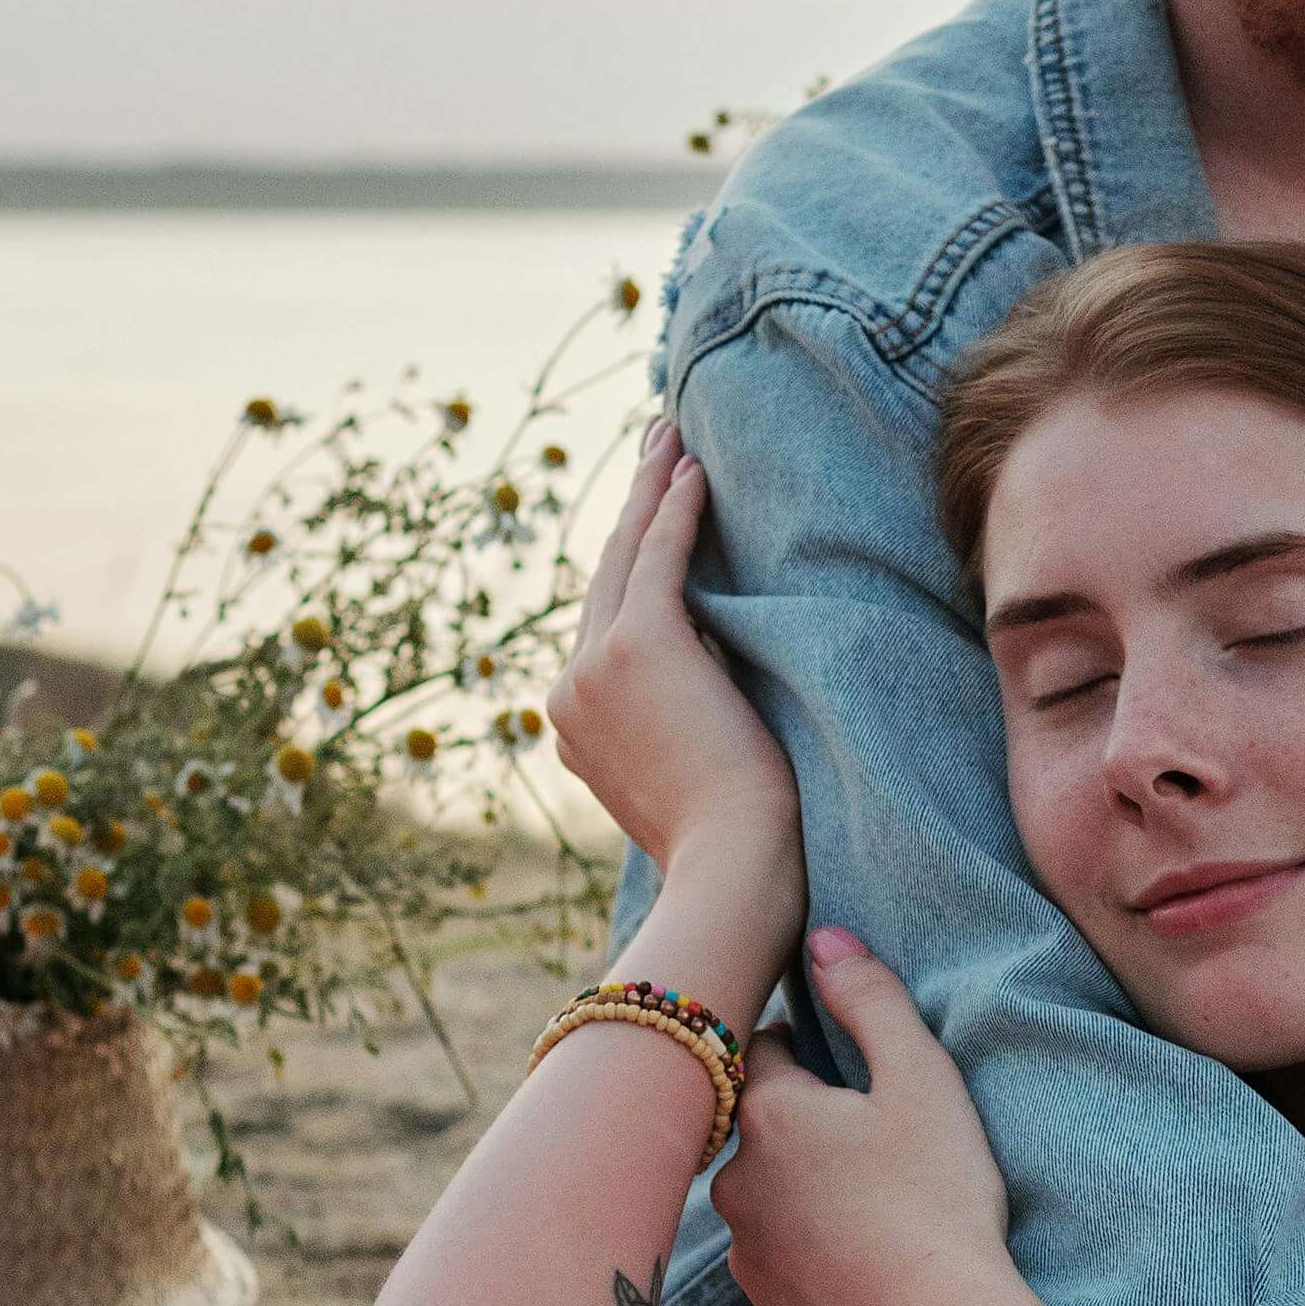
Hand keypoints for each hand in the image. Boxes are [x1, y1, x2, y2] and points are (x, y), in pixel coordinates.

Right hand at [539, 420, 798, 880]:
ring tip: (674, 436)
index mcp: (575, 726)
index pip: (601, 626)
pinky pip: (657, 558)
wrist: (734, 868)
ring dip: (653, 489)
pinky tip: (697, 471)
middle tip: (656, 447)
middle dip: (633, 508)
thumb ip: (674, 727)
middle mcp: (567, 693)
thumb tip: (704, 690)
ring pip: (622, 557)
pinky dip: (677, 510)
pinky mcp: (637, 647)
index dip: (625, 565)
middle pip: (602, 579)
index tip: (650, 518)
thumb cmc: (736, 842)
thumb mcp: (685, 777)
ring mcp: (593, 668)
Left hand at [713, 928, 1033, 1305]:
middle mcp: (733, 1175)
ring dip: (804, 1184)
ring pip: (767, 1188)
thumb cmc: (937, 1199)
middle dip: (805, 1119)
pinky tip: (863, 1256)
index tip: (856, 1068)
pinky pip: (779, 1250)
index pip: (766, 1045)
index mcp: (768, 1110)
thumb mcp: (922, 1080)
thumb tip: (826, 939)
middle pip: (762, 1121)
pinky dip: (810, 1244)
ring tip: (874, 1203)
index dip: (813, 1045)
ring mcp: (743, 1244)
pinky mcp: (762, 1299)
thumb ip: (871, 999)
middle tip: (874, 1139)